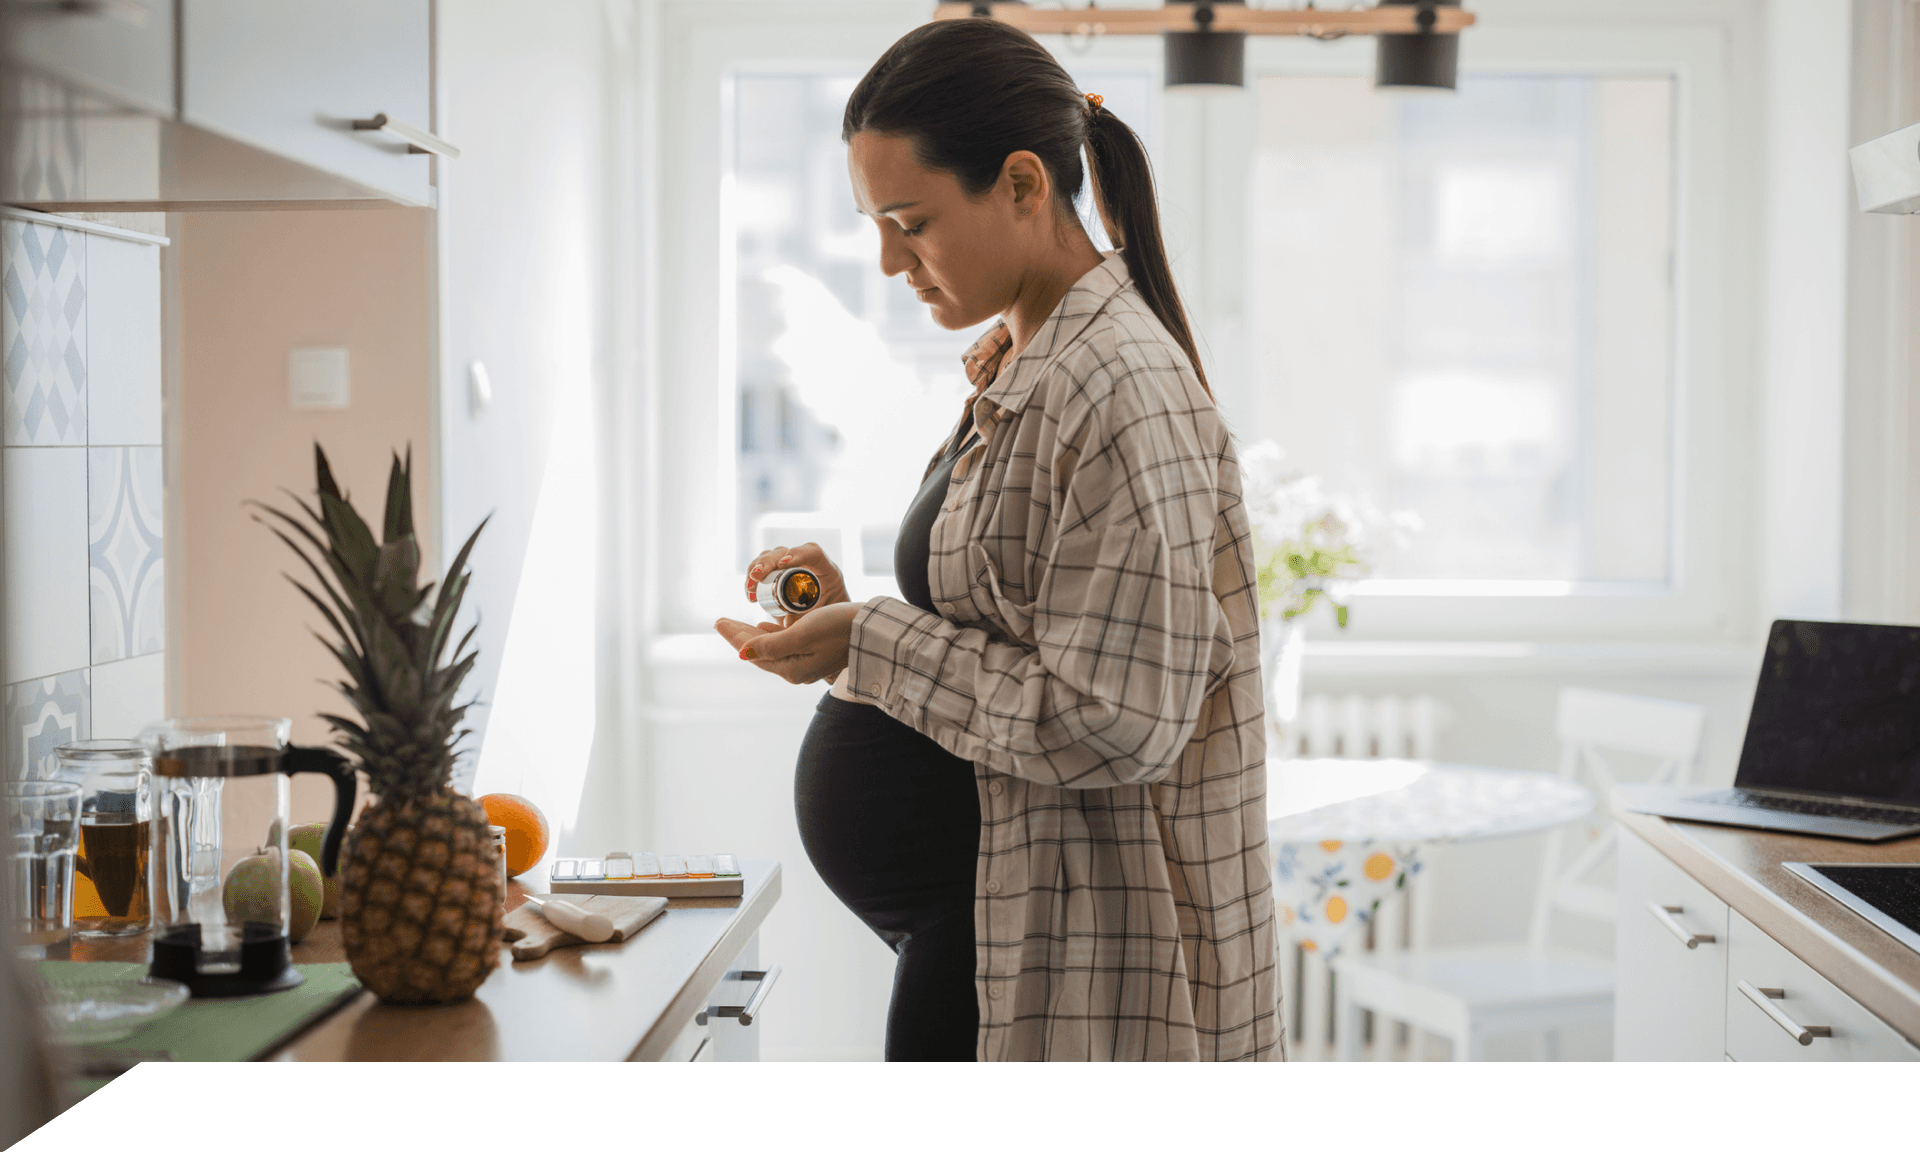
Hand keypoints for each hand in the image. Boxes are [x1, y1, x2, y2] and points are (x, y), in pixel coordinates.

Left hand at [714, 601, 859, 684]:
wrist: (873, 631)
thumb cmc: (839, 628)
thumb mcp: (802, 635)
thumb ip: (771, 645)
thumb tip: (743, 654)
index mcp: (791, 670)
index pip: (753, 652)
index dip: (734, 636)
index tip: (717, 621)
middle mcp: (796, 671)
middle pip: (759, 652)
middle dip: (739, 635)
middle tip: (720, 621)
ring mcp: (807, 664)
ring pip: (771, 648)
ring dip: (753, 634)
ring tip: (736, 624)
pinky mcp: (816, 654)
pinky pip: (785, 646)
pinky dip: (771, 635)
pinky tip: (765, 627)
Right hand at [744, 542, 848, 612]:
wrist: (826, 624)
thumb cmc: (830, 622)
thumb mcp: (824, 621)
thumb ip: (808, 622)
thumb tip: (786, 622)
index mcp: (826, 571)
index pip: (813, 553)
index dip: (798, 553)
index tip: (783, 565)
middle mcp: (806, 564)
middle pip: (784, 552)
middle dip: (767, 562)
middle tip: (756, 576)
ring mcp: (789, 568)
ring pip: (769, 557)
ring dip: (756, 569)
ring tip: (750, 589)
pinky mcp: (776, 576)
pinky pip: (761, 570)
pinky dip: (752, 579)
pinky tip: (750, 595)